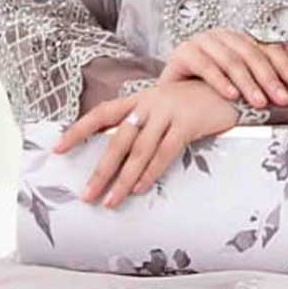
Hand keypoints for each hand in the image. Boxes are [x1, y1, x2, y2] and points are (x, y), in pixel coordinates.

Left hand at [50, 78, 240, 205]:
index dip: (78, 130)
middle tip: (87, 194)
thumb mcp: (163, 108)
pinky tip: (139, 187)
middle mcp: (148, 103)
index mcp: (138, 100)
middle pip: (118, 140)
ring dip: (123, 179)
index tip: (58, 148)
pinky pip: (164, 151)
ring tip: (111, 200)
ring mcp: (167, 111)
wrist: (228, 88)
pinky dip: (151, 171)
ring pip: (139, 150)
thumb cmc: (193, 103)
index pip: (101, 114)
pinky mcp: (187, 122)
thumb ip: (143, 124)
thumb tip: (120, 156)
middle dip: (101, 170)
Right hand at [158, 29, 287, 109]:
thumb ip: (269, 65)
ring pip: (230, 60)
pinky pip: (205, 66)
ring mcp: (202, 42)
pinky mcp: (183, 52)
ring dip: (247, 83)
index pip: (267, 47)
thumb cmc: (208, 90)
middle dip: (269, 78)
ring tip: (259, 102)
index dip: (284, 65)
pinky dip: (220, 81)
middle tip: (281, 99)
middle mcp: (222, 36)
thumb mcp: (243, 82)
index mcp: (239, 40)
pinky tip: (231, 95)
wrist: (172, 100)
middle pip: (251, 54)